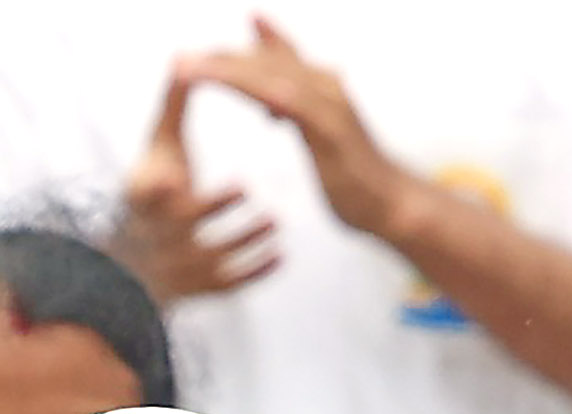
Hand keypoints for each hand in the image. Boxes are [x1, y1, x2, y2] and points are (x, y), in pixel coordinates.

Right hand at [115, 71, 278, 301]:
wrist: (138, 257)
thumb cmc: (155, 187)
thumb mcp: (158, 148)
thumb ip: (173, 107)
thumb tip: (185, 59)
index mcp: (143, 200)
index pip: (146, 196)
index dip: (156, 190)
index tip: (172, 177)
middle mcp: (157, 235)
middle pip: (180, 227)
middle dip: (209, 209)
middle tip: (245, 187)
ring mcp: (178, 265)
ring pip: (209, 257)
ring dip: (242, 239)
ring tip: (274, 220)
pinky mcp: (199, 286)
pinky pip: (226, 284)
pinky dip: (253, 273)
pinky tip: (280, 256)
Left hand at [182, 16, 415, 238]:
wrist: (390, 204)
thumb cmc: (354, 177)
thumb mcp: (319, 138)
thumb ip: (296, 114)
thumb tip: (270, 103)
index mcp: (319, 88)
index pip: (274, 59)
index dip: (238, 51)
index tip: (201, 51)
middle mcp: (325, 86)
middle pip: (266, 63)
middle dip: (223, 58)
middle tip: (181, 58)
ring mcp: (329, 104)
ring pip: (272, 76)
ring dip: (230, 70)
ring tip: (192, 69)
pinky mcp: (330, 128)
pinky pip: (289, 102)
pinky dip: (262, 91)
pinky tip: (236, 87)